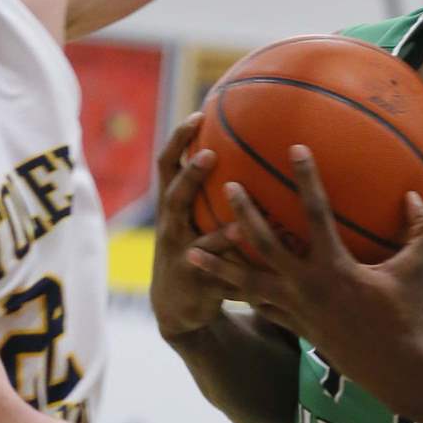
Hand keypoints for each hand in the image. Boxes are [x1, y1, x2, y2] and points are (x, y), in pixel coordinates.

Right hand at [148, 113, 241, 340]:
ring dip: (219, 232)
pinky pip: (217, 273)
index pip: (167, 165)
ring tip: (239, 215)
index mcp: (172, 205)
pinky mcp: (196, 282)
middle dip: (190, 175)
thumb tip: (250, 143)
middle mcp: (171, 226)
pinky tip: (255, 258)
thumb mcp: (195, 217)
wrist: (177, 307)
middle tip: (210, 155)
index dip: (179, 140)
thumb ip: (214, 188)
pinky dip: (236, 265)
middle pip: (174, 195)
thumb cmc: (196, 248)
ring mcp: (180, 254)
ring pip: (196, 238)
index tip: (199, 115)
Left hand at [186, 145, 422, 402]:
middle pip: (266, 245)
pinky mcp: (292, 325)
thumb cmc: (405, 315)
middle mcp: (307, 284)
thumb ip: (421, 229)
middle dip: (245, 215)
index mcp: (335, 266)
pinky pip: (259, 306)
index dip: (306, 179)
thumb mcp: (416, 270)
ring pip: (249, 282)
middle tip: (225, 188)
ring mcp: (296, 307)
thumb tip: (417, 195)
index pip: (316, 213)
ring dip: (220, 266)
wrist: (392, 368)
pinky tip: (220, 285)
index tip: (294, 149)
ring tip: (190, 253)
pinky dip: (239, 294)